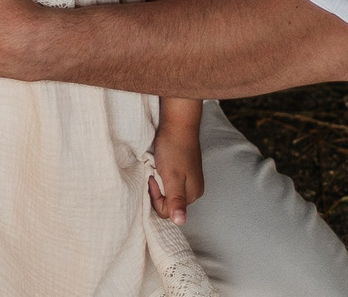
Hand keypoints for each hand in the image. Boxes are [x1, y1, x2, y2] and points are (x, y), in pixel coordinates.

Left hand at [149, 105, 203, 221]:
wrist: (178, 124)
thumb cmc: (173, 149)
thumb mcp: (172, 177)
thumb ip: (176, 200)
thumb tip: (181, 222)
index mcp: (192, 194)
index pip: (168, 211)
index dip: (156, 197)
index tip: (153, 179)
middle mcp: (193, 190)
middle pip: (168, 203)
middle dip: (157, 190)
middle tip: (155, 172)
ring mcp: (189, 180)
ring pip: (168, 192)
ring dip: (159, 182)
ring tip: (157, 167)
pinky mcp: (184, 171)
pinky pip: (170, 181)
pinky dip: (162, 175)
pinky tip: (161, 164)